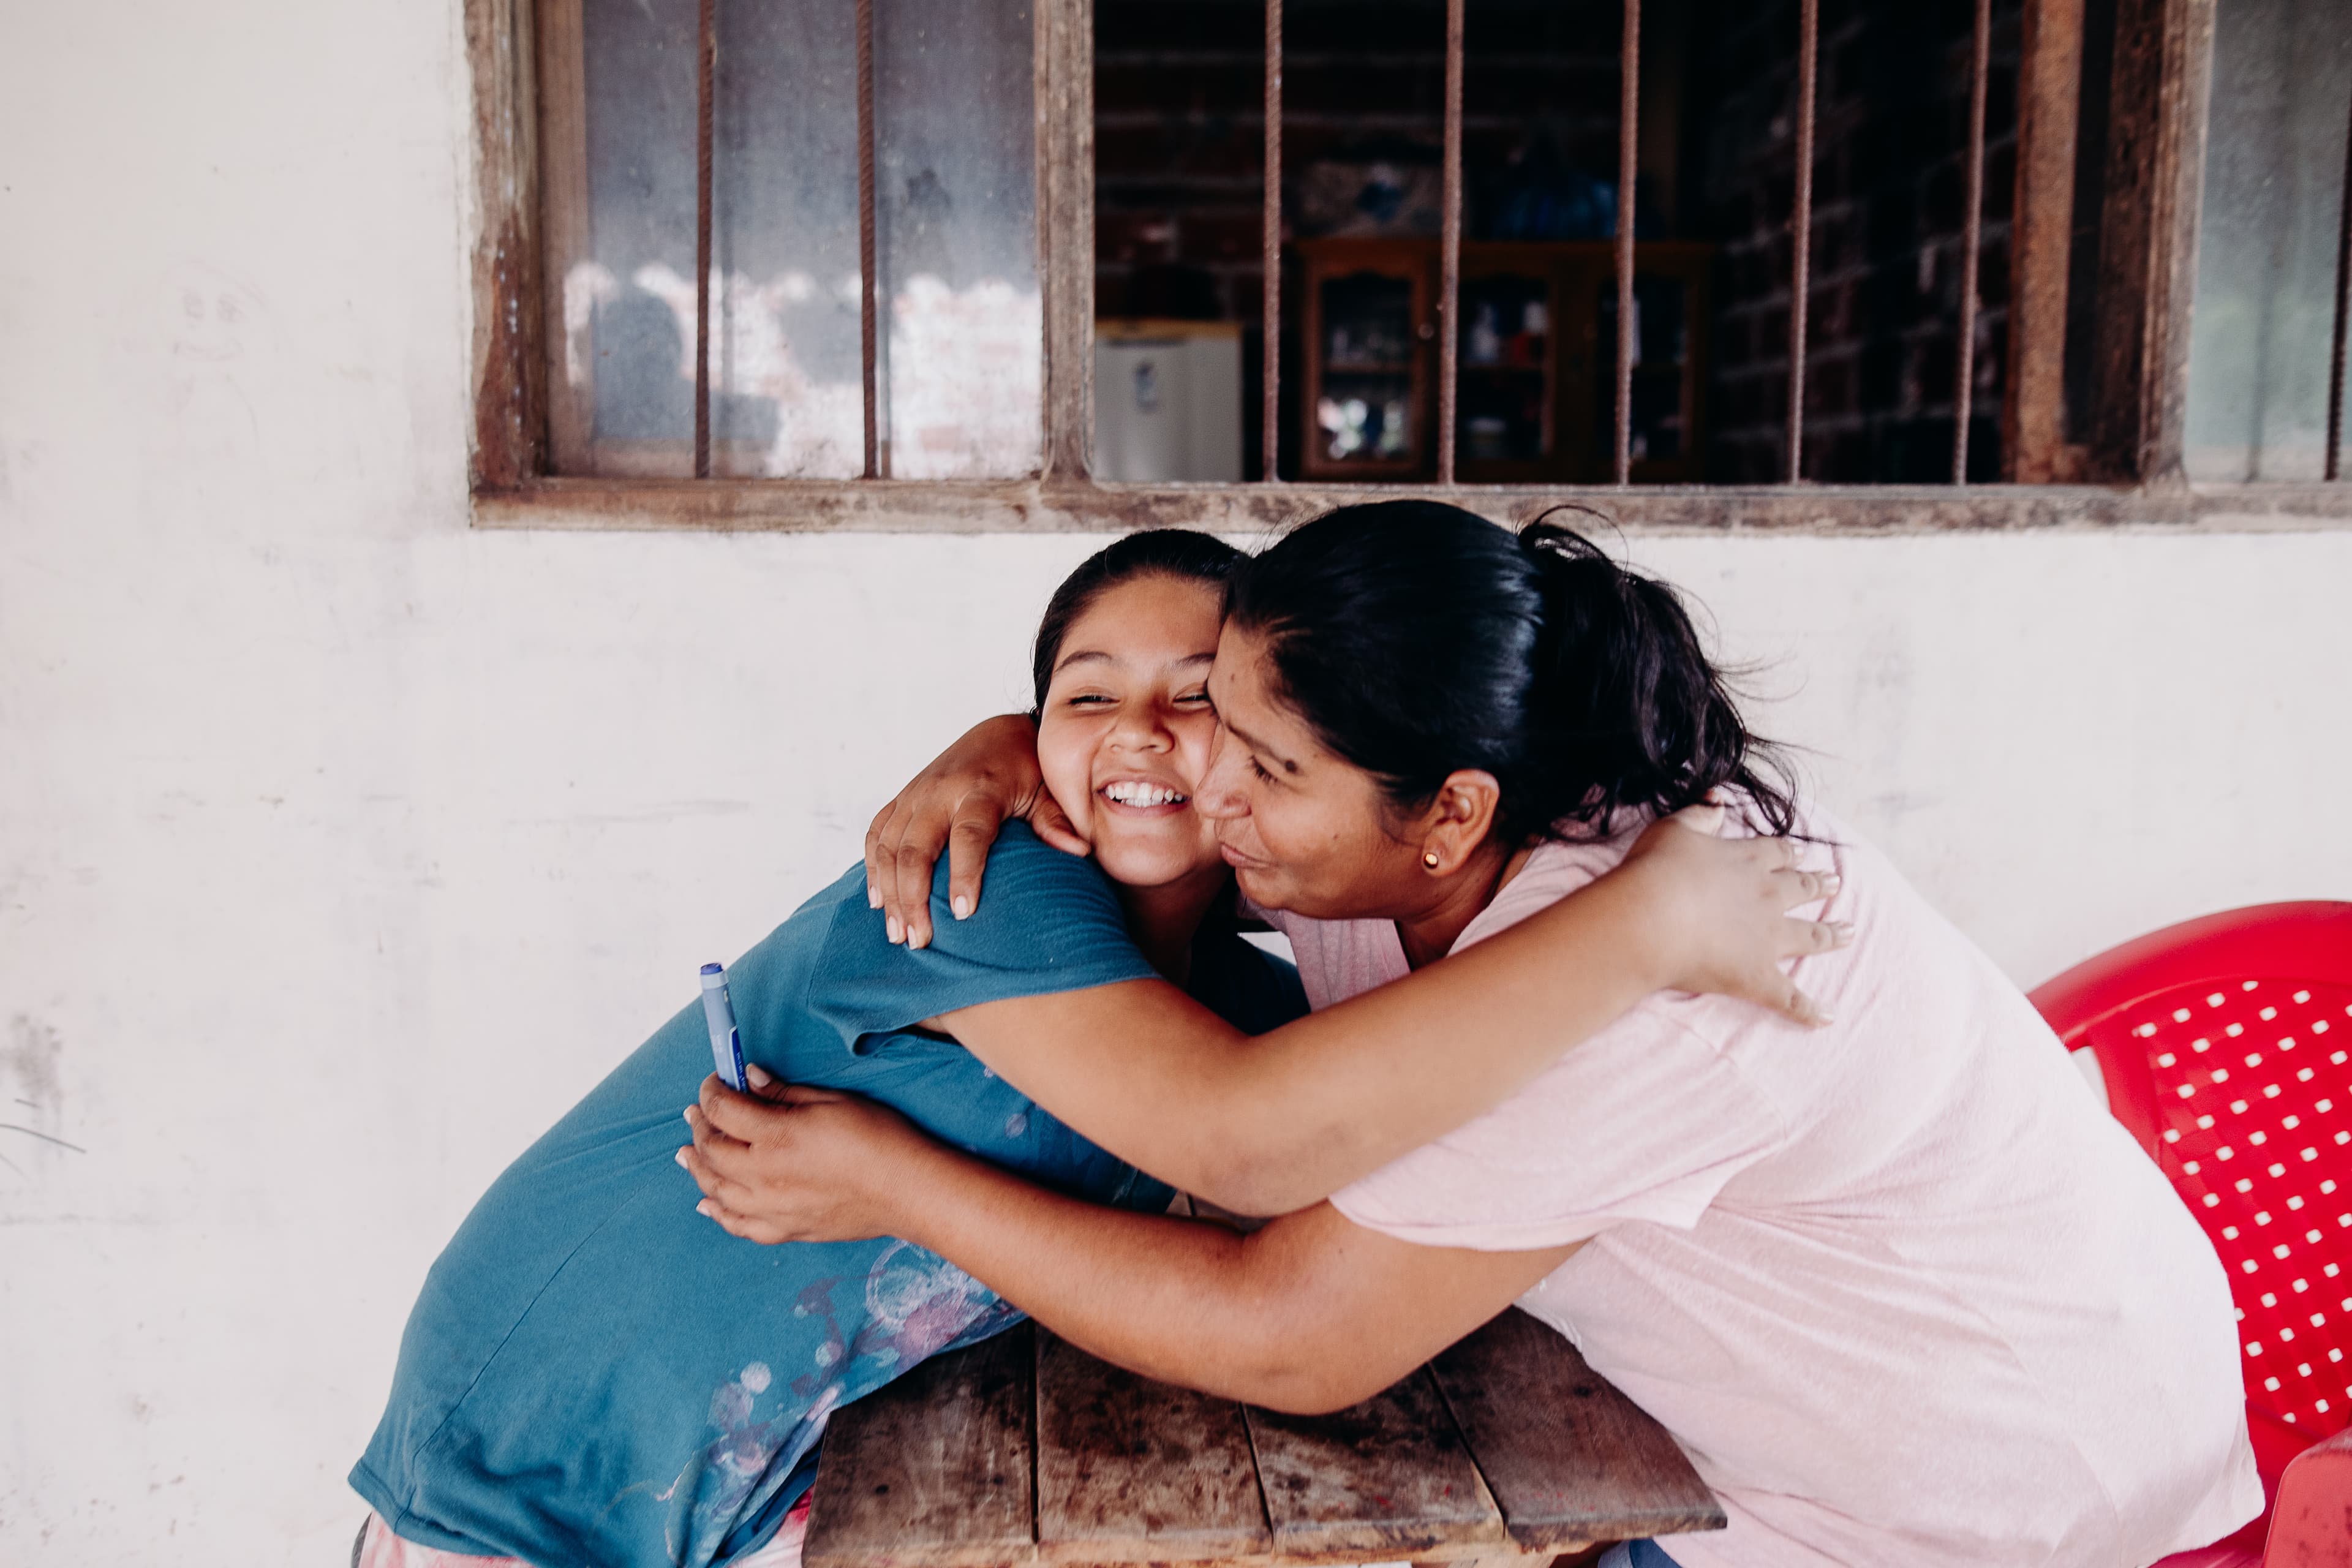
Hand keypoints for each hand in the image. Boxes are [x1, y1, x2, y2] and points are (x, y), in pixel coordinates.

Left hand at [678, 1066, 937, 1243]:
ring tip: (687, 1154)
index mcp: (776, 1136)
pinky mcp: (785, 1230)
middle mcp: (764, 1175)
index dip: (712, 1091)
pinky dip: (717, 1213)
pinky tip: (707, 1204)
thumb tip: (751, 1079)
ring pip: (716, 1189)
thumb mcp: (832, 1102)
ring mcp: (772, 1207)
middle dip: (700, 1127)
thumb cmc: (878, 1139)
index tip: (714, 1082)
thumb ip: (784, 1094)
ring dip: (697, 1168)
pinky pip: (738, 1225)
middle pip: (712, 1150)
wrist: (908, 1191)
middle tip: (696, 1113)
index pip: (723, 1110)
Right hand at [864, 714, 1086, 949]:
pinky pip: (877, 833)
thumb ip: (1056, 821)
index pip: (969, 834)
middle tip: (919, 940)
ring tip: (898, 933)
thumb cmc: (1028, 768)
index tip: (964, 913)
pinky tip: (878, 900)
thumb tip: (1080, 850)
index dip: (965, 872)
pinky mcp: (902, 798)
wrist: (1000, 732)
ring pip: (889, 845)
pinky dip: (873, 866)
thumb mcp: (1048, 790)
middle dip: (913, 896)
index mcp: (981, 787)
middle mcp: (941, 789)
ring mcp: (916, 793)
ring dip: (889, 891)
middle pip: (915, 846)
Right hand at [1614, 806, 1850, 1026]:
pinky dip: (1810, 1010)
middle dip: (1818, 885)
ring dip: (1830, 936)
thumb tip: (1720, 799)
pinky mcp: (1760, 978)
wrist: (1650, 917)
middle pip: (1800, 889)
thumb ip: (1701, 814)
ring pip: (1809, 936)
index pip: (1776, 853)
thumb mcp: (1674, 829)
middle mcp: (1766, 897)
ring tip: (1848, 933)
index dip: (1788, 854)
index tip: (1799, 854)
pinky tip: (1827, 1017)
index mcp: (1747, 861)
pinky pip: (1791, 998)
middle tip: (1835, 883)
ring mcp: (1768, 938)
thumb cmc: (1656, 870)